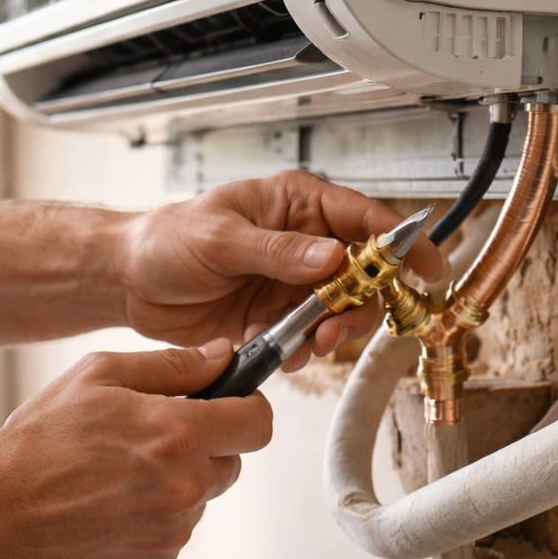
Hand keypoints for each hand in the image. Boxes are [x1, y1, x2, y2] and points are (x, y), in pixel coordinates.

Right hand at [0, 340, 269, 558]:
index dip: (247, 409)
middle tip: (151, 440)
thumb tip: (222, 356)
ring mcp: (170, 533)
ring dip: (173, 486)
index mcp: (177, 434)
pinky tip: (106, 507)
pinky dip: (151, 520)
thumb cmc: (38, 442)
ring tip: (114, 476)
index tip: (230, 406)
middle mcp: (183, 488)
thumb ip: (172, 365)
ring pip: (198, 500)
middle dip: (204, 448)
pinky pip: (172, 534)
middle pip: (232, 464)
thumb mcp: (97, 377)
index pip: (258, 423)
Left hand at [115, 170, 443, 368]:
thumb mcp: (219, 238)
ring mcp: (293, 285)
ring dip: (331, 334)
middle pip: (364, 275)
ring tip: (306, 345)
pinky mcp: (278, 320)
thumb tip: (330, 257)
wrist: (129, 282)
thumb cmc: (166, 240)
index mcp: (296, 206)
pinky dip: (302, 352)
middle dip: (360, 306)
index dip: (402, 241)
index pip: (364, 219)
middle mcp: (303, 245)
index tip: (428, 265)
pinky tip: (277, 351)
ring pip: (342, 313)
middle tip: (334, 329)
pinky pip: (310, 340)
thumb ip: (276, 250)